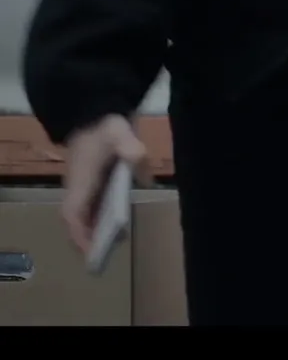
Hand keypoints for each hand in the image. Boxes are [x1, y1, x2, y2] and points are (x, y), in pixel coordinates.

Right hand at [62, 114, 151, 253]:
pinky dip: (106, 213)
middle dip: (91, 235)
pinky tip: (122, 219)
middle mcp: (79, 186)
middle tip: (109, 250)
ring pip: (87, 212)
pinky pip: (96, 203)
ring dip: (99, 226)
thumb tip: (141, 167)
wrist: (96, 109)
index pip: (73, 214)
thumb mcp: (118, 133)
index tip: (91, 250)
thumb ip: (131, 148)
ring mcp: (85, 183)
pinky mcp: (94, 179)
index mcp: (80, 180)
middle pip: (79, 218)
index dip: (80, 233)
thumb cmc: (104, 125)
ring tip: (119, 239)